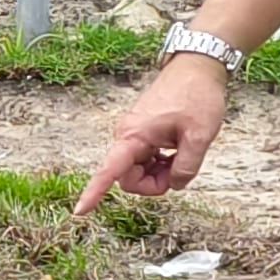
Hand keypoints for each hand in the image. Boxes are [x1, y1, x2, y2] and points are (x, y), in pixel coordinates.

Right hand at [76, 55, 228, 211]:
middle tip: (180, 170)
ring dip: (159, 173)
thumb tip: (175, 185)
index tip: (79, 211)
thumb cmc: (197, 96)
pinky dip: (160, 164)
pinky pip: (144, 161)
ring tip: (182, 154)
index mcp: (134, 136)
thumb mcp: (200, 135)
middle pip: (129, 179)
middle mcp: (127, 136)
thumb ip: (186, 167)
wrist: (197, 68)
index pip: (109, 171)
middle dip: (153, 184)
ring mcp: (134, 135)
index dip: (93, 193)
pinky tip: (176, 150)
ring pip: (138, 172)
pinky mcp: (142, 134)